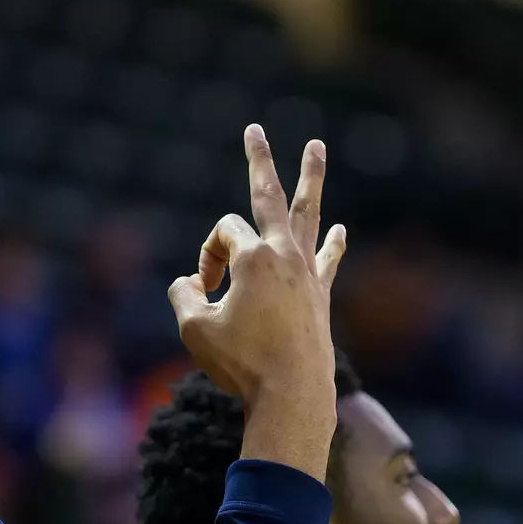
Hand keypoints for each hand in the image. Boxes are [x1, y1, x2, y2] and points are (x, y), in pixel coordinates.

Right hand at [167, 125, 345, 404]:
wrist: (292, 395)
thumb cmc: (241, 364)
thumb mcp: (194, 329)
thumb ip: (183, 296)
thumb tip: (189, 283)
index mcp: (253, 257)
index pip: (222, 235)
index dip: (205, 257)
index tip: (203, 291)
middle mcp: (285, 255)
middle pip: (269, 195)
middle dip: (258, 161)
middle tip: (255, 129)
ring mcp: (307, 273)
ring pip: (308, 215)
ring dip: (310, 180)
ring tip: (316, 148)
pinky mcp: (320, 297)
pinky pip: (327, 261)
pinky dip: (332, 245)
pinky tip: (339, 231)